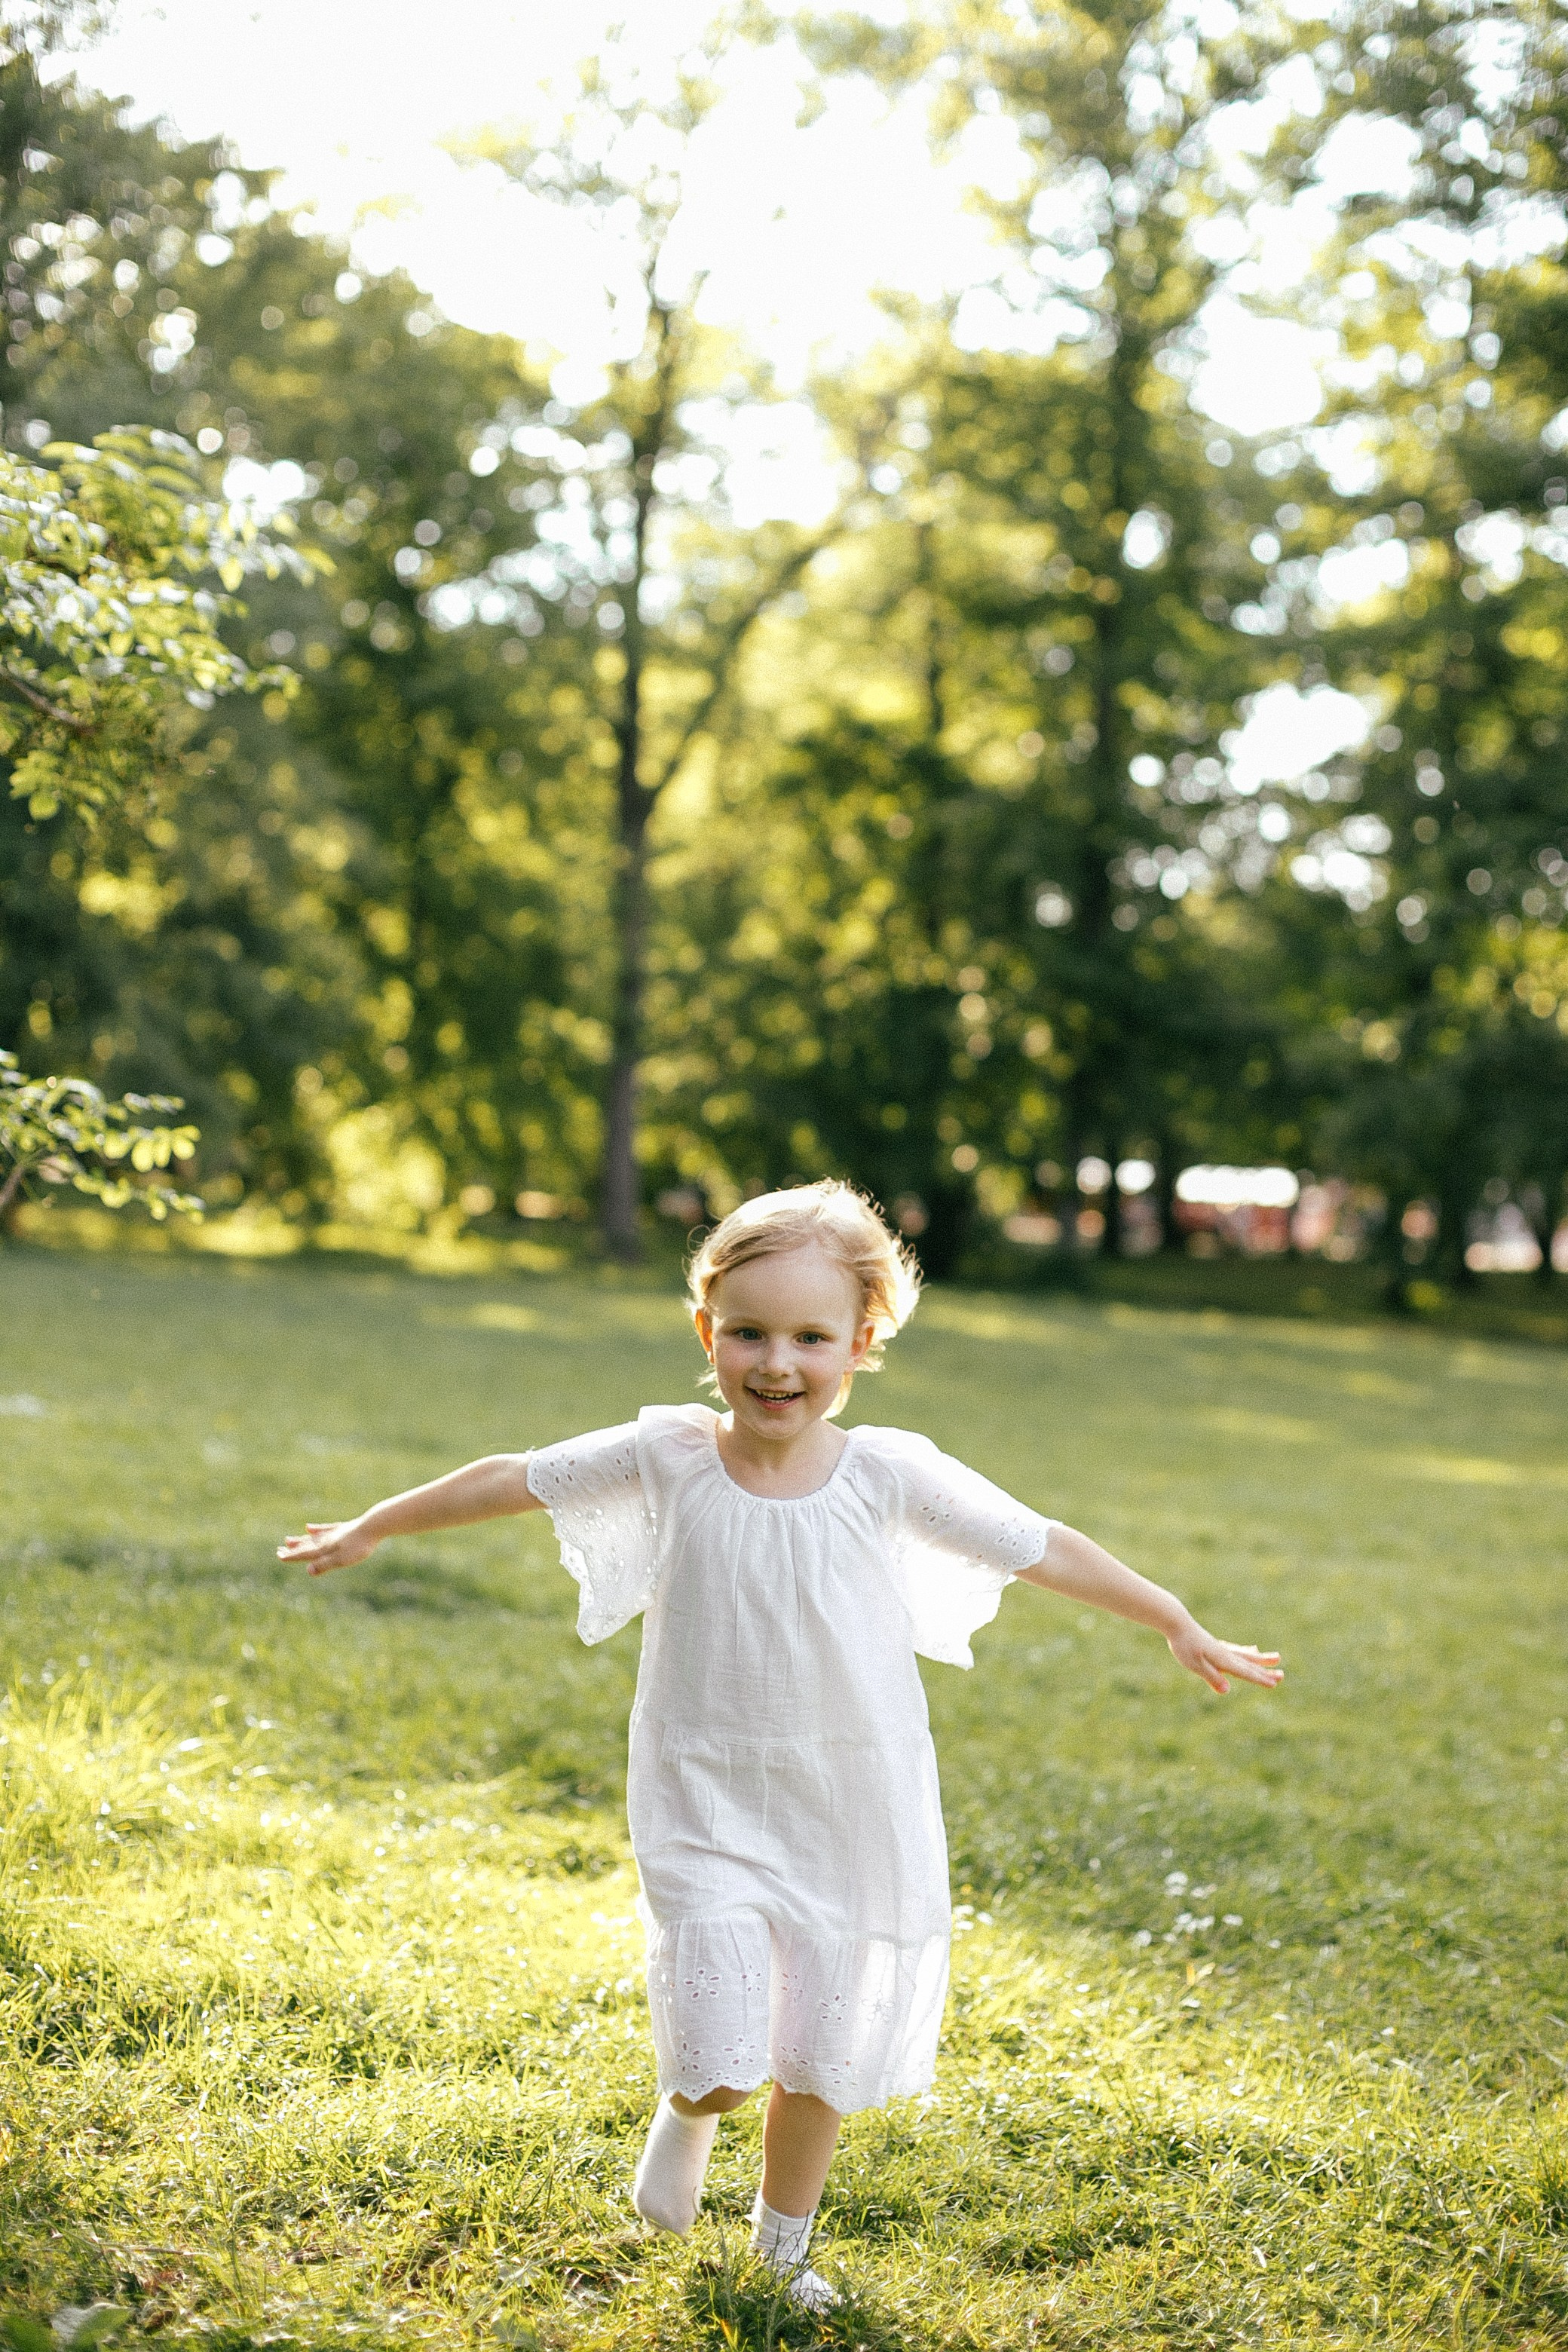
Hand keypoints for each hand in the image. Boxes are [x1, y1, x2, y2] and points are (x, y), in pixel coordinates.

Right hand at [277, 1518, 379, 1576]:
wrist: (374, 1525)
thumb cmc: (359, 1545)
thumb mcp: (342, 1559)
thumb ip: (325, 1564)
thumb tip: (308, 1571)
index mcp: (325, 1548)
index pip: (305, 1554)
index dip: (292, 1556)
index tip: (279, 1556)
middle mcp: (326, 1540)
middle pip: (306, 1546)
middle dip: (293, 1550)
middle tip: (279, 1550)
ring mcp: (334, 1533)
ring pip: (312, 1538)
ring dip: (300, 1540)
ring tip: (289, 1540)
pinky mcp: (343, 1529)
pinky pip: (325, 1529)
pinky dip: (316, 1529)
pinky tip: (309, 1527)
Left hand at [1167, 1620, 1282, 1695]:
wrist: (1177, 1622)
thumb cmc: (1184, 1644)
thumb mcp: (1195, 1664)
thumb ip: (1212, 1677)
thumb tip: (1227, 1690)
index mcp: (1223, 1660)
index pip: (1245, 1672)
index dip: (1259, 1679)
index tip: (1274, 1684)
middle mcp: (1226, 1653)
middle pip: (1250, 1664)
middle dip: (1266, 1671)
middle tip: (1282, 1675)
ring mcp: (1222, 1648)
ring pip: (1247, 1655)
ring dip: (1261, 1659)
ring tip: (1276, 1657)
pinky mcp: (1216, 1645)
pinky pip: (1238, 1650)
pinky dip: (1248, 1652)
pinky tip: (1252, 1650)